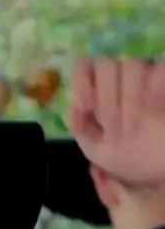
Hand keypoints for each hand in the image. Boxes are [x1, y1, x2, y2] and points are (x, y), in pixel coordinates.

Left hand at [67, 57, 164, 185]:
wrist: (163, 164)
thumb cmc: (130, 155)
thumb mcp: (99, 150)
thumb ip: (82, 130)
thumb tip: (73, 109)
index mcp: (98, 91)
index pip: (83, 65)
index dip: (80, 79)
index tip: (85, 105)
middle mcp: (119, 77)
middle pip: (106, 65)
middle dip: (106, 99)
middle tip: (114, 131)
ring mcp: (145, 74)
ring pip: (132, 65)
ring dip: (129, 98)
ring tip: (132, 129)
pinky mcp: (163, 79)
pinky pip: (160, 68)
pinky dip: (155, 84)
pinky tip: (155, 108)